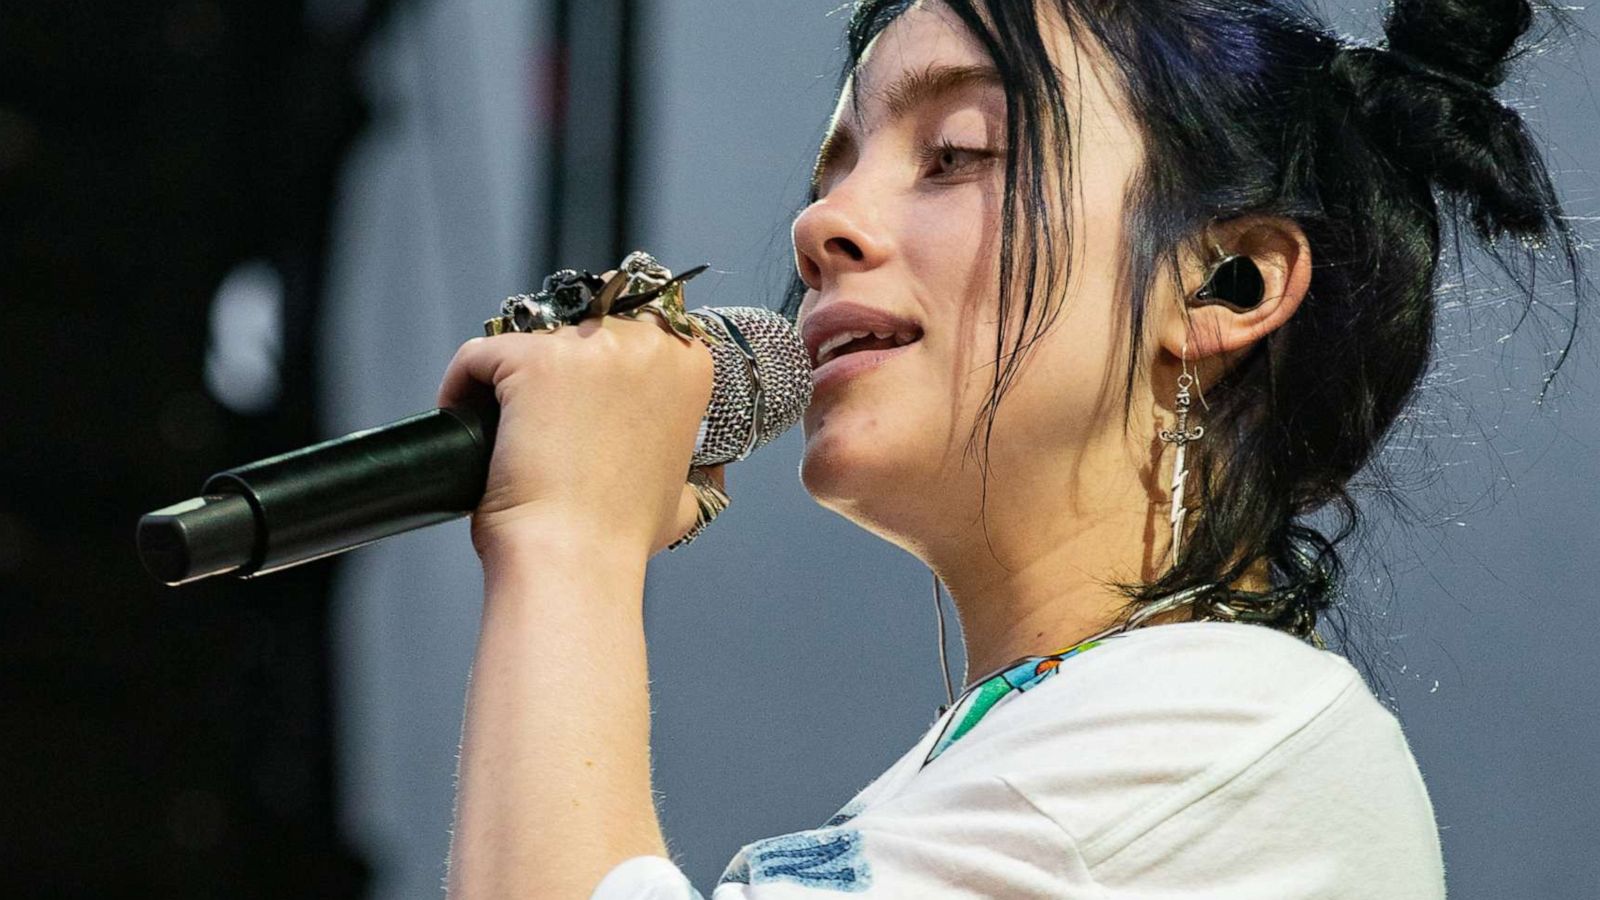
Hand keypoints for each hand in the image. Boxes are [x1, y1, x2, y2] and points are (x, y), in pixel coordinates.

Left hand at [436, 310, 726, 564]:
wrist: (576, 555)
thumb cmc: (620, 535)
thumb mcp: (680, 498)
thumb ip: (686, 474)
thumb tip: (684, 481)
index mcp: (689, 366)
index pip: (630, 335)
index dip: (595, 372)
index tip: (574, 406)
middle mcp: (646, 344)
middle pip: (578, 332)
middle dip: (553, 372)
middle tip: (535, 423)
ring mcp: (589, 347)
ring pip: (528, 341)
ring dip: (507, 380)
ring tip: (498, 428)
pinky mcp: (532, 358)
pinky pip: (480, 354)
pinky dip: (462, 384)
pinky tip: (463, 418)